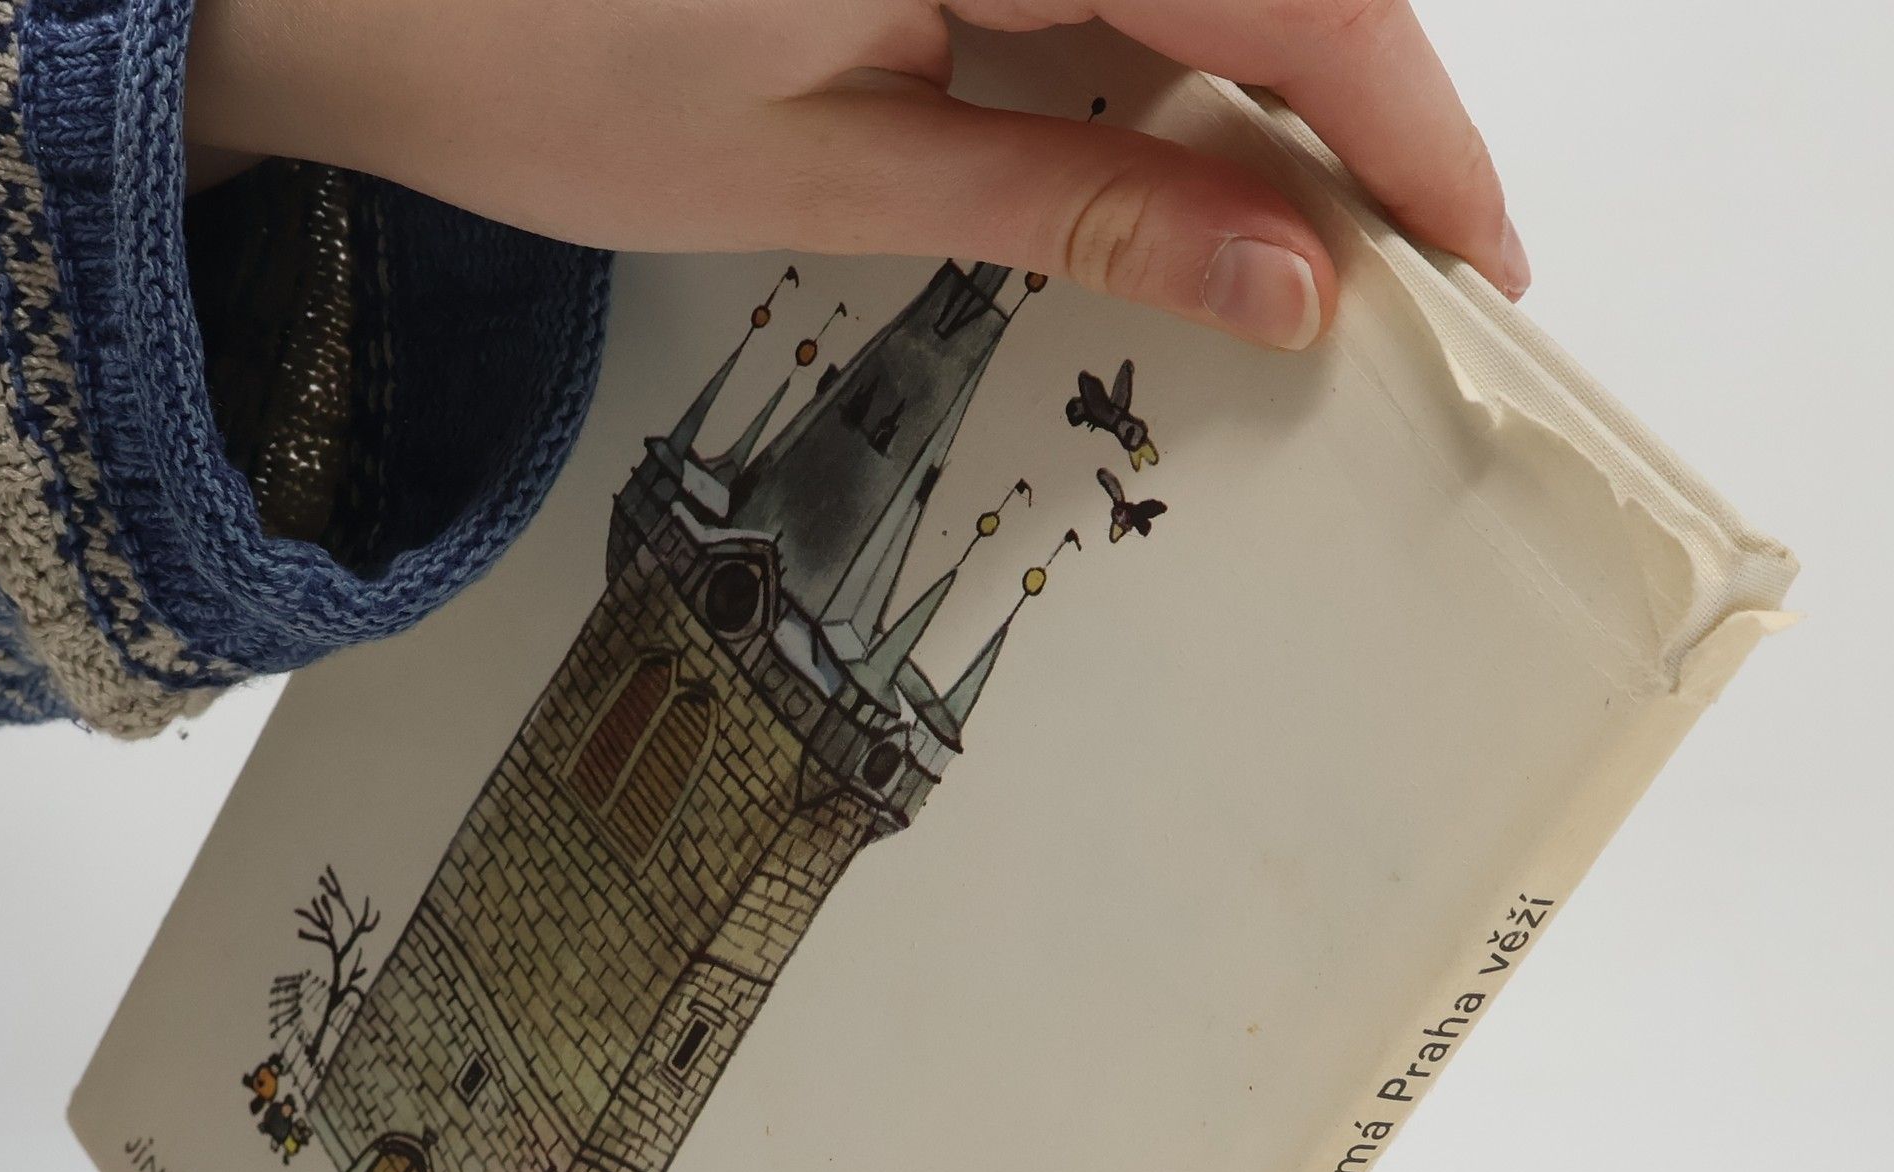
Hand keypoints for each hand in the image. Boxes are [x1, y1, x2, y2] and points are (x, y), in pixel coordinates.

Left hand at [185, 0, 1527, 352]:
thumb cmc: (544, 70)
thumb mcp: (839, 172)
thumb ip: (1083, 211)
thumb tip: (1288, 281)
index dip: (1409, 128)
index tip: (1476, 254)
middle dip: (1354, 109)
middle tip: (1384, 270)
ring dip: (1262, 78)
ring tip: (1280, 237)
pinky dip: (1160, 41)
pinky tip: (1157, 142)